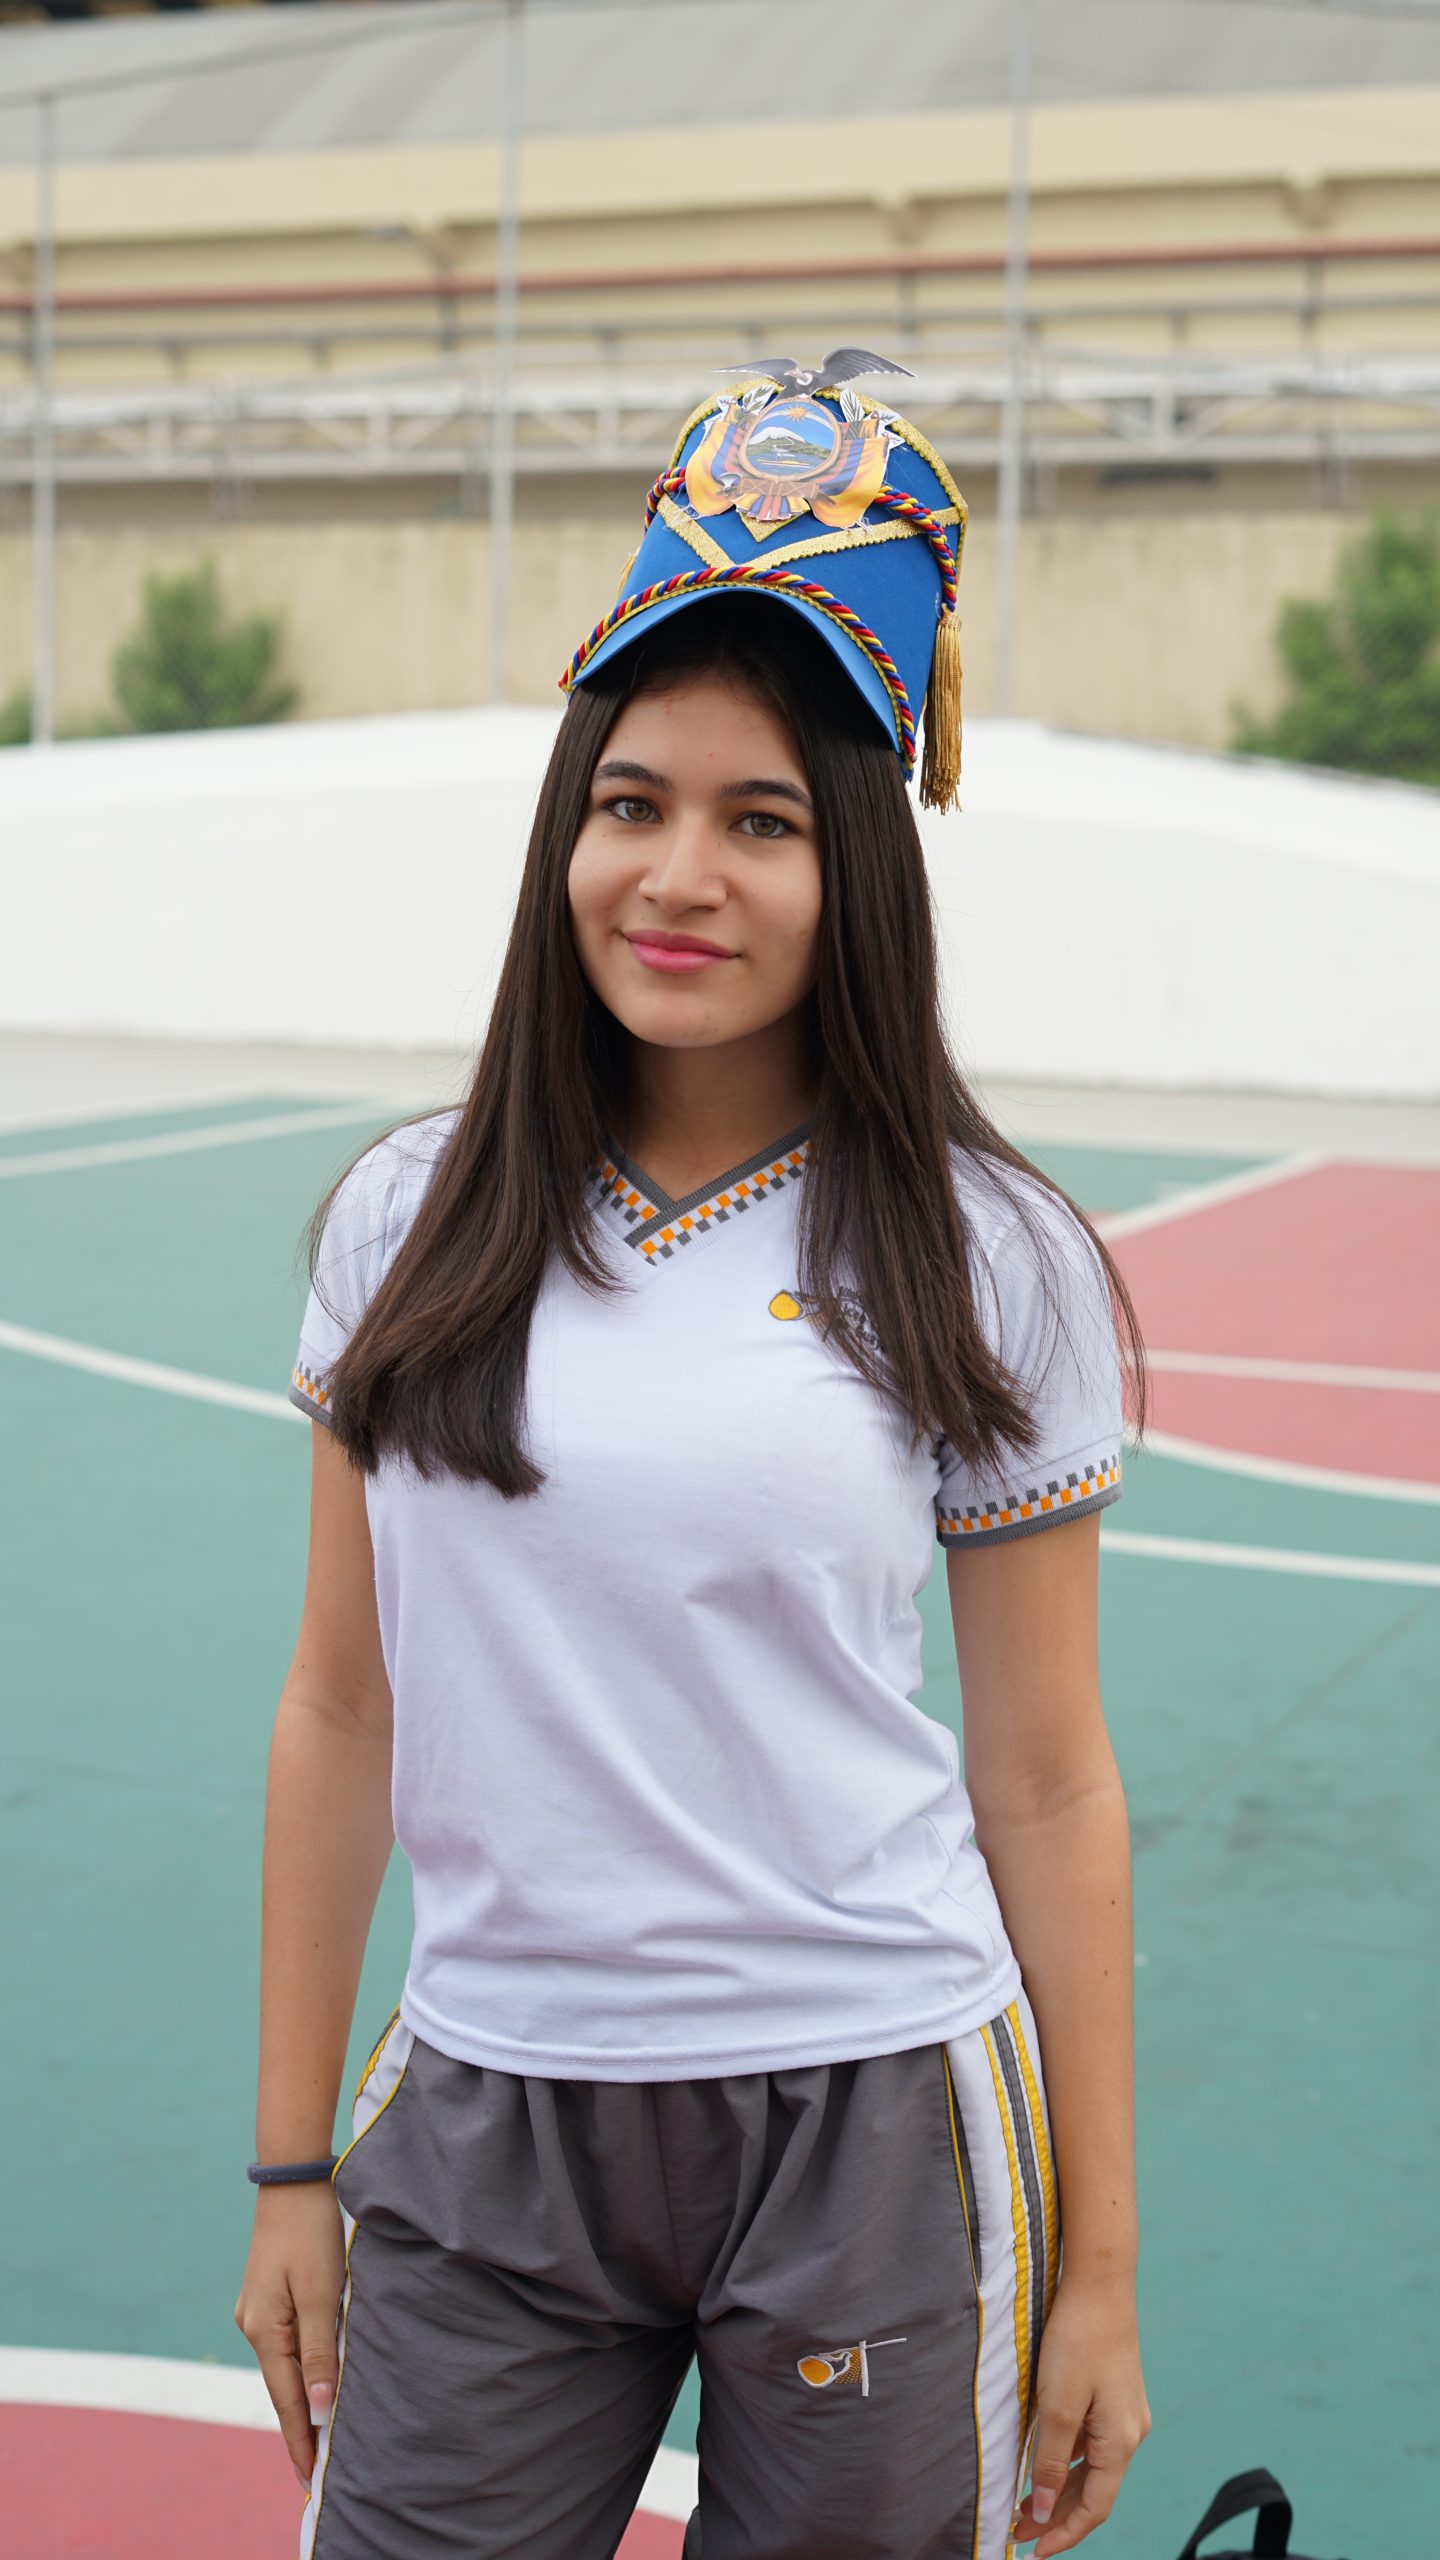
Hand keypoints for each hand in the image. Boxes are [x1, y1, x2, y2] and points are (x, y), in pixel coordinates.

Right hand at [233, 2183, 346, 2489]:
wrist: (295, 2179)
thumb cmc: (311, 2233)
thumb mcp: (321, 2293)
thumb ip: (321, 2354)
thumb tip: (320, 2411)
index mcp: (265, 2331)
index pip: (286, 2401)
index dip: (301, 2440)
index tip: (312, 2479)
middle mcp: (255, 2326)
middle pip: (283, 2387)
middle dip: (301, 2426)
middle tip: (319, 2469)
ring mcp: (260, 2310)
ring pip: (286, 2365)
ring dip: (303, 2397)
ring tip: (320, 2435)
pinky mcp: (272, 2295)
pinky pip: (288, 2343)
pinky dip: (302, 2367)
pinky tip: (315, 2380)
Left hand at [1011, 2267, 1151, 2556]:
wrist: (1100, 2282)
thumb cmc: (1077, 2340)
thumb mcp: (1057, 2406)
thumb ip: (1052, 2462)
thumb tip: (1046, 2510)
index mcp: (1121, 2441)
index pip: (1095, 2508)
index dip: (1064, 2534)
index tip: (1033, 2552)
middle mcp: (1129, 2432)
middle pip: (1094, 2491)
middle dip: (1057, 2516)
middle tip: (1017, 2530)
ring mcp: (1124, 2413)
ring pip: (1092, 2467)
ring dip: (1060, 2489)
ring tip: (1023, 2505)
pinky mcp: (1113, 2394)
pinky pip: (1091, 2442)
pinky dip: (1067, 2460)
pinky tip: (1042, 2461)